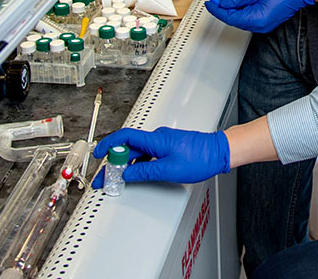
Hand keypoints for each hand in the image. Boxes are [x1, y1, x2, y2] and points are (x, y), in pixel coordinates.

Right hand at [90, 127, 229, 186]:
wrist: (219, 152)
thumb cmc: (199, 158)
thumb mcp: (168, 170)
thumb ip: (144, 173)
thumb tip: (126, 175)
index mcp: (154, 140)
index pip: (124, 138)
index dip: (108, 145)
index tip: (98, 154)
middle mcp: (157, 138)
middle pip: (128, 148)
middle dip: (114, 162)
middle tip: (105, 177)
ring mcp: (162, 143)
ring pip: (138, 153)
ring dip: (126, 165)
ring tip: (118, 179)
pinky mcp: (168, 148)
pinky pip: (147, 155)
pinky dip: (138, 165)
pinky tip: (136, 175)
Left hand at [205, 0, 314, 33]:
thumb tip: (225, 3)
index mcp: (256, 20)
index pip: (229, 17)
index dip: (217, 9)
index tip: (210, 3)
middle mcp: (258, 25)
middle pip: (234, 17)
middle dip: (225, 5)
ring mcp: (262, 24)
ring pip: (241, 16)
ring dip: (233, 5)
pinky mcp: (265, 19)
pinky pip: (248, 15)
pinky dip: (242, 6)